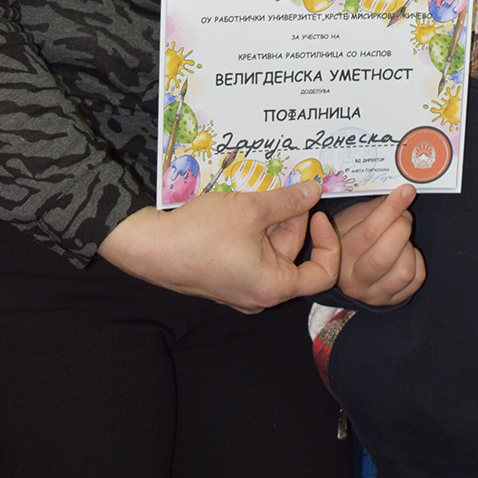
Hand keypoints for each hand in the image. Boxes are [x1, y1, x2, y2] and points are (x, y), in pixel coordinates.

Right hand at [98, 182, 339, 313]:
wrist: (149, 246)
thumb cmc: (201, 234)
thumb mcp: (250, 209)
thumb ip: (288, 200)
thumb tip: (315, 190)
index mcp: (274, 286)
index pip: (322, 273)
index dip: (328, 241)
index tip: (316, 212)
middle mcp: (260, 294)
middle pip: (292, 252)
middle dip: (290, 216)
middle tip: (284, 184)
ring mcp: (240, 286)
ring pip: (270, 247)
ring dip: (269, 217)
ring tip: (259, 188)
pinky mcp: (224, 275)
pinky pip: (251, 250)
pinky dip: (252, 226)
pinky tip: (243, 201)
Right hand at [332, 185, 425, 304]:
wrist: (343, 269)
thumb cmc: (347, 236)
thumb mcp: (350, 219)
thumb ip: (374, 208)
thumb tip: (403, 194)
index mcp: (339, 255)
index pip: (369, 232)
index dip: (391, 208)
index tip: (406, 191)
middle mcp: (355, 281)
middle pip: (385, 257)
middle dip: (401, 229)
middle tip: (403, 216)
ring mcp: (374, 294)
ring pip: (404, 271)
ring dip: (409, 247)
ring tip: (401, 238)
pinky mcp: (391, 301)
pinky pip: (416, 280)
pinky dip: (417, 261)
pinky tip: (406, 253)